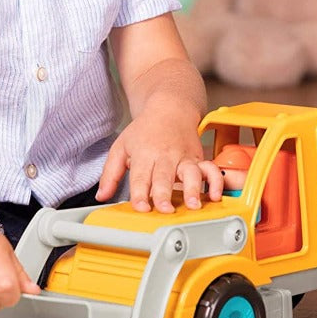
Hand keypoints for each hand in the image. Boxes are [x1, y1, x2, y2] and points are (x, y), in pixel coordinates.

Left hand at [97, 106, 223, 213]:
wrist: (171, 108)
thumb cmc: (145, 130)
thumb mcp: (121, 147)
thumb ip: (110, 173)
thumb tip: (102, 196)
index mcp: (144, 154)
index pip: (141, 177)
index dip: (140, 193)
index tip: (140, 207)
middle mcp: (165, 156)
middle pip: (165, 176)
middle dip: (165, 193)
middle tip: (165, 209)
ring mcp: (184, 157)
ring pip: (191, 173)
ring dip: (193, 189)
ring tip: (193, 205)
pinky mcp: (198, 159)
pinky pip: (211, 170)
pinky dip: (215, 182)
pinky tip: (214, 195)